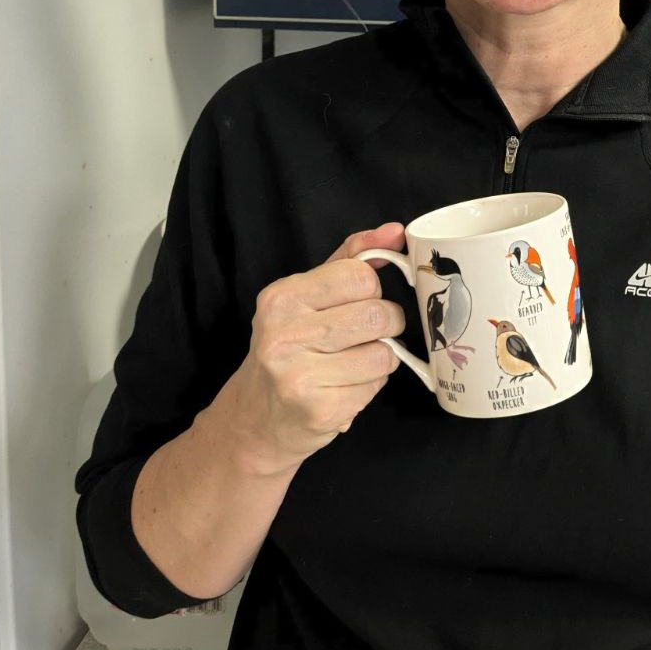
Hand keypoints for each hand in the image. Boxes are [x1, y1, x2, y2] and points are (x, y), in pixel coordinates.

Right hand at [230, 224, 407, 472]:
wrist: (256, 419)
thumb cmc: (291, 347)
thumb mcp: (310, 294)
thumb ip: (351, 257)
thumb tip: (395, 231)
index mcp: (282, 298)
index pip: (361, 276)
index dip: (371, 290)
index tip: (356, 303)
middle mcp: (284, 334)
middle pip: (377, 314)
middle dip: (385, 324)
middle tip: (363, 335)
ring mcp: (299, 376)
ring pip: (384, 353)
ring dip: (380, 358)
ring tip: (352, 362)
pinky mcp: (319, 411)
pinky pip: (376, 386)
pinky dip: (370, 386)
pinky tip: (344, 387)